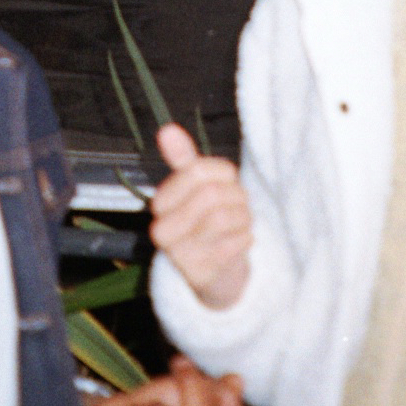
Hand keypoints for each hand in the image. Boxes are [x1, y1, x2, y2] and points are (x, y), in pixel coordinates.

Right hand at [149, 123, 252, 309]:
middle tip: (238, 205)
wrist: (216, 275)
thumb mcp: (197, 188)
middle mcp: (162, 231)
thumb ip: (183, 159)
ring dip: (242, 217)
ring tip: (240, 222)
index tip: (226, 183)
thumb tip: (167, 129)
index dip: (222, 173)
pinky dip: (246, 238)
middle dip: (235, 196)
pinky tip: (240, 241)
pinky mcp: (201, 275)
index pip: (196, 169)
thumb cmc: (207, 222)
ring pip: (223, 217)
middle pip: (210, 193)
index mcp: (160, 204)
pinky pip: (234, 243)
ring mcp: (180, 255)